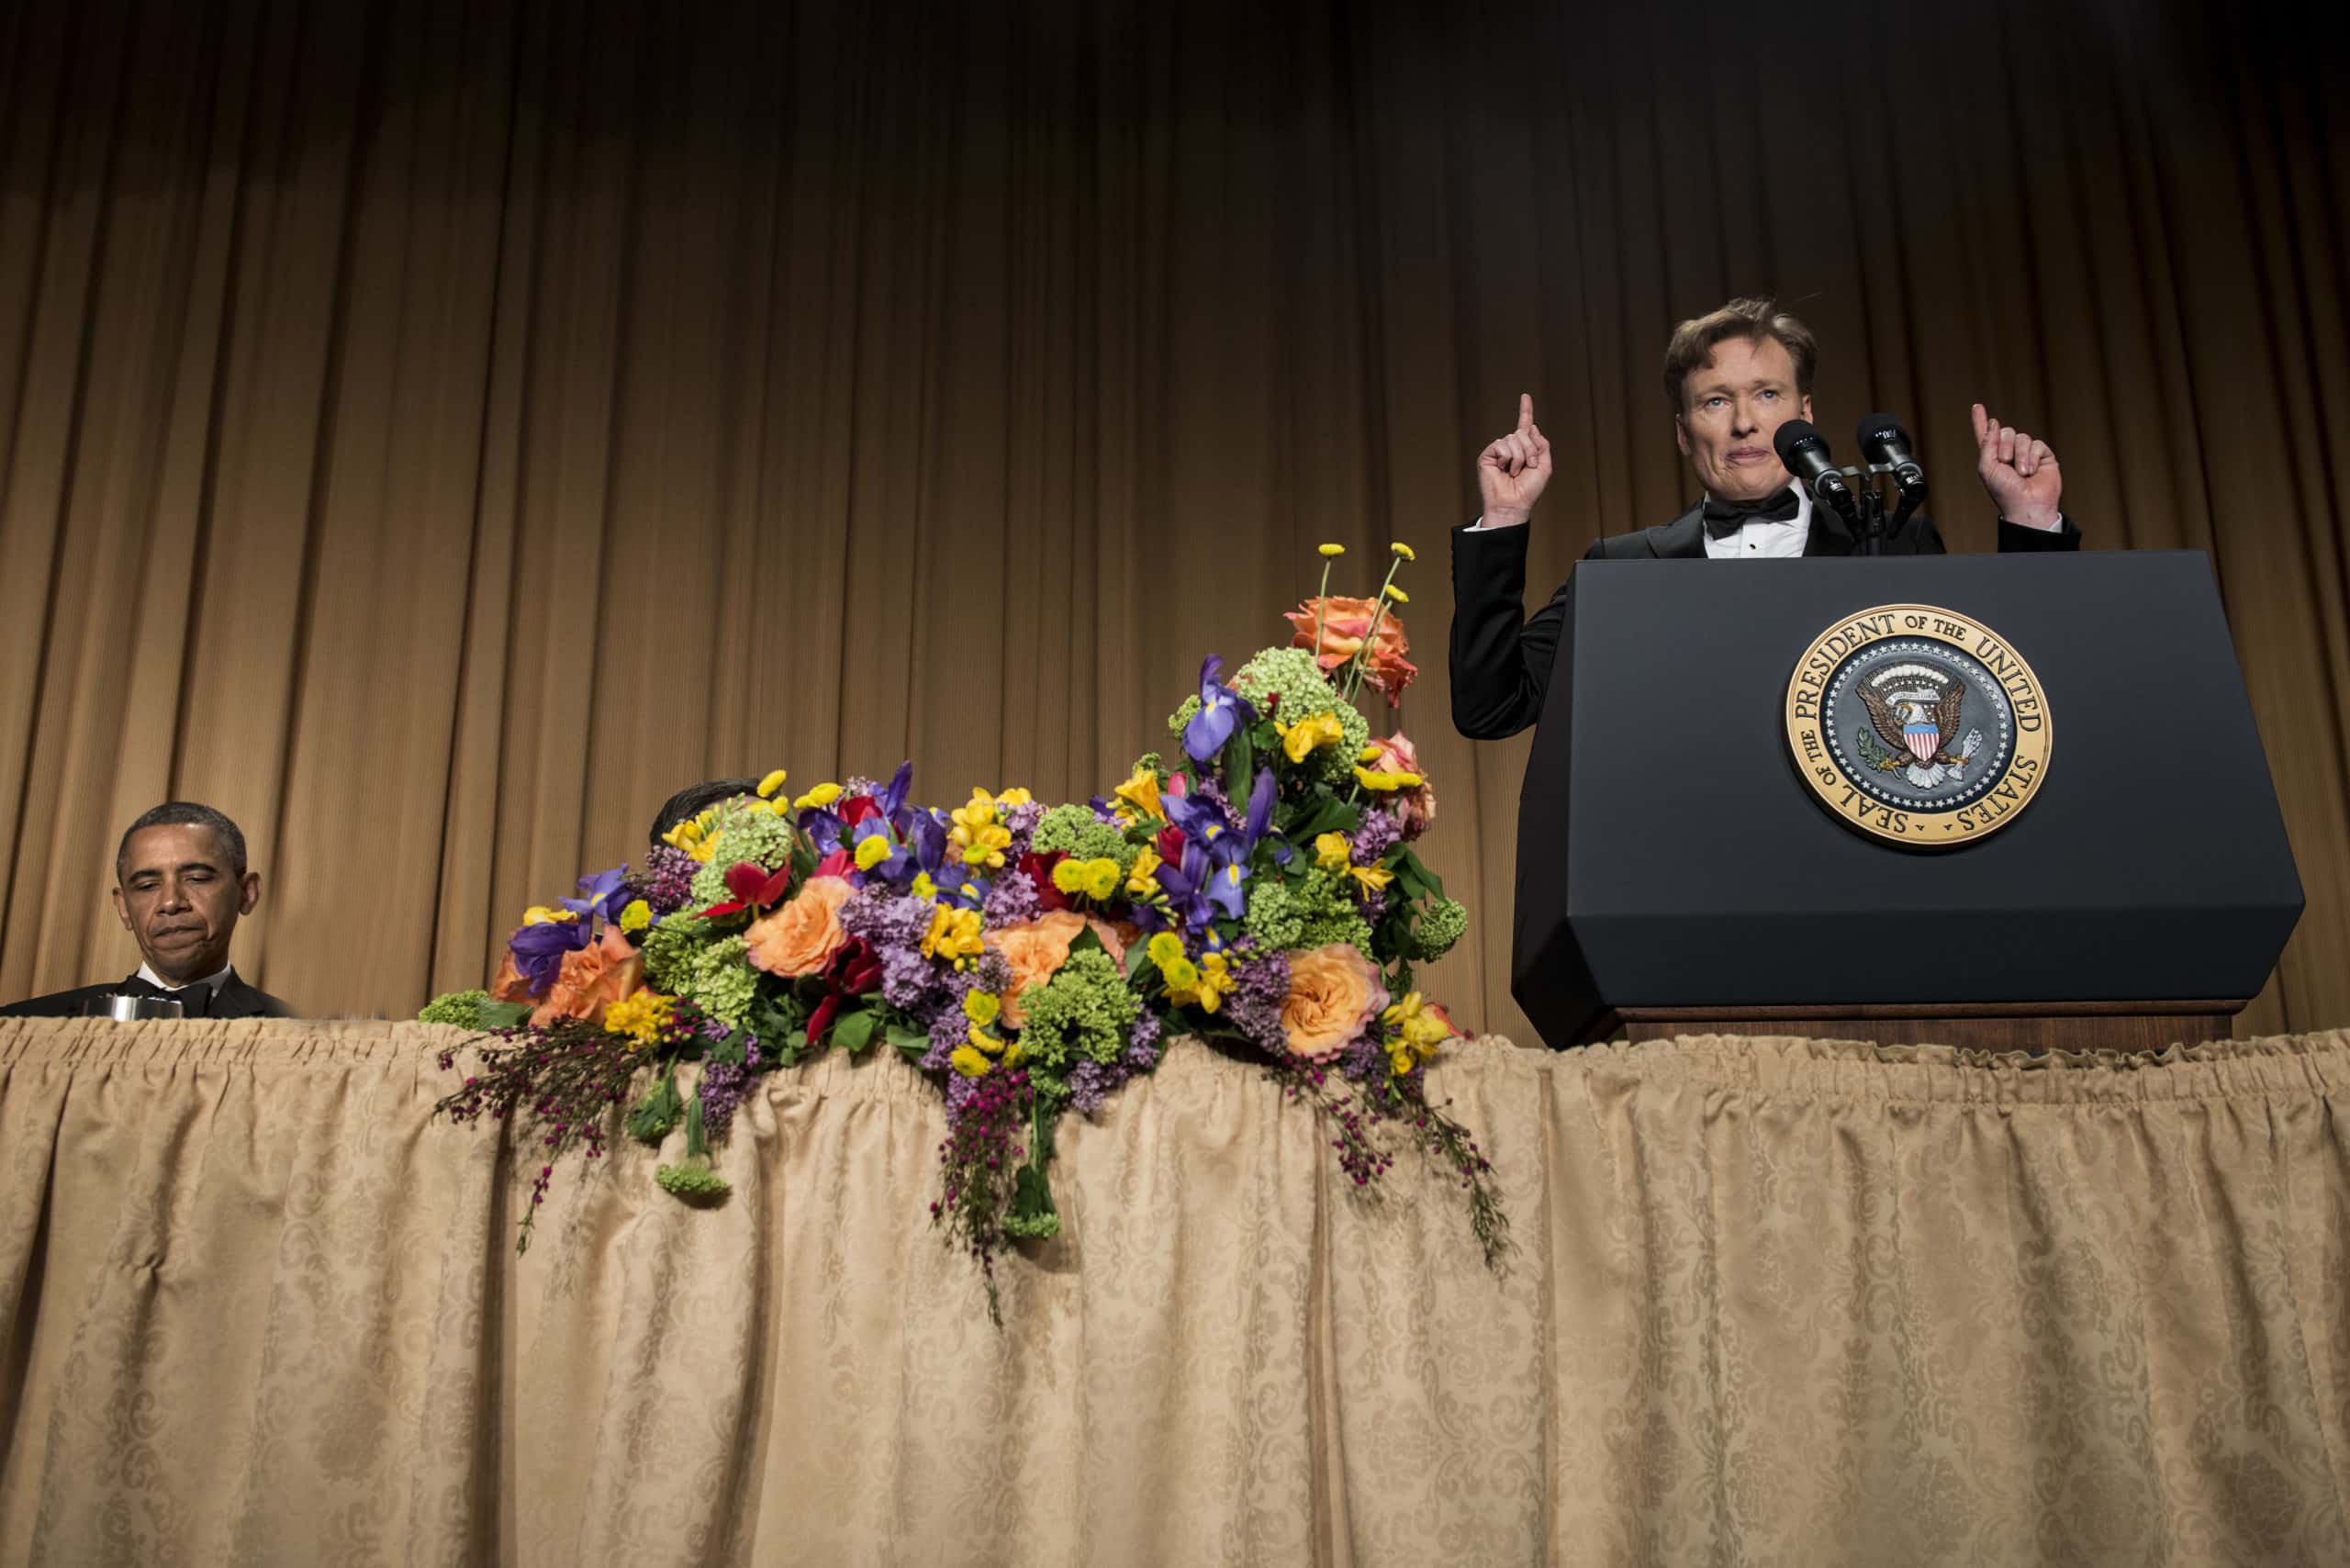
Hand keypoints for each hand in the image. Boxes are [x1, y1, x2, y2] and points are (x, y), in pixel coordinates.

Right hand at [1476, 393, 1552, 527]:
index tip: (1525, 396)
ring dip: (1519, 457)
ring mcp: (1499, 451)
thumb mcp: (1545, 466)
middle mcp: (1511, 447)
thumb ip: (1542, 445)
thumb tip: (1531, 427)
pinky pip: (1501, 445)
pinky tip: (1503, 470)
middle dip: (1530, 450)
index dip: (1525, 411)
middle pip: (1523, 432)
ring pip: (1513, 439)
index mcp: (1524, 449)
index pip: (1525, 426)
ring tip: (1515, 472)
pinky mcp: (1488, 455)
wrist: (1513, 504)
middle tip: (1528, 467)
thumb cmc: (1528, 490)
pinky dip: (1507, 458)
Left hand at [1971, 403, 2062, 529]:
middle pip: (2006, 432)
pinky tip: (2033, 471)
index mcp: (1992, 457)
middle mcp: (2009, 453)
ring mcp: (2027, 454)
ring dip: (2020, 455)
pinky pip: (2037, 444)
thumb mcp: (1987, 468)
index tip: (1977, 407)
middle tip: (2006, 463)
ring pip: (2022, 437)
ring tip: (2022, 473)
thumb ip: (1987, 444)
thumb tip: (1994, 422)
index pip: (1986, 435)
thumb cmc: (2004, 491)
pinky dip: (2033, 457)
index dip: (1981, 421)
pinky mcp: (2043, 456)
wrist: (2027, 504)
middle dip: (2004, 446)